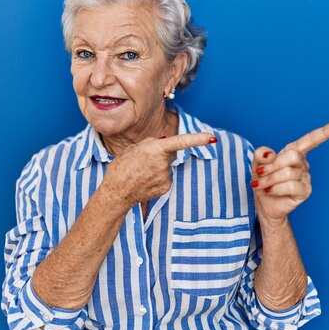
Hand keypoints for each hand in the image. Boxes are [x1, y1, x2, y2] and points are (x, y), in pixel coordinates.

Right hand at [101, 132, 215, 207]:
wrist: (116, 192)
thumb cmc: (122, 167)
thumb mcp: (134, 147)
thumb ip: (152, 142)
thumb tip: (165, 140)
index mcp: (156, 149)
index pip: (180, 142)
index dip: (198, 139)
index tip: (212, 138)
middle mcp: (163, 163)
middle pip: (170, 154)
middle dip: (160, 154)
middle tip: (142, 160)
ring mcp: (166, 176)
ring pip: (166, 166)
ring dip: (157, 167)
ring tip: (141, 172)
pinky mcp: (166, 187)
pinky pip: (165, 177)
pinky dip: (157, 177)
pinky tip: (145, 181)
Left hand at [251, 122, 328, 224]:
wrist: (264, 203)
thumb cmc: (263, 180)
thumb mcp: (257, 164)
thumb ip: (261, 154)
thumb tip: (270, 154)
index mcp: (294, 151)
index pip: (311, 140)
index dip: (325, 132)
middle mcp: (303, 163)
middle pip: (293, 156)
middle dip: (273, 165)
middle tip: (261, 173)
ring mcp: (306, 177)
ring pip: (288, 173)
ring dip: (269, 179)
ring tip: (263, 185)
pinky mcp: (305, 191)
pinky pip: (290, 186)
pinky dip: (275, 188)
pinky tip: (270, 191)